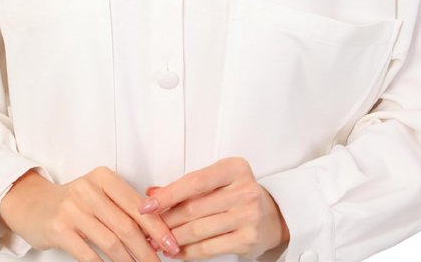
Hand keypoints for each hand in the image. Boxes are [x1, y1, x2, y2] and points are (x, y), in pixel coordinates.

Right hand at [0, 166, 180, 260]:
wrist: (31, 204)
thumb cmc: (72, 201)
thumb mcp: (98, 194)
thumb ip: (122, 207)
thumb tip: (155, 233)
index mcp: (104, 177)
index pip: (138, 205)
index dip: (158, 228)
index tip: (172, 245)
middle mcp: (89, 189)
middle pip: (127, 225)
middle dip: (148, 250)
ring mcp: (73, 208)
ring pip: (111, 242)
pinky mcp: (59, 229)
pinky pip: (89, 254)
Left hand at [137, 157, 289, 260]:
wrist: (272, 216)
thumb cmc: (238, 194)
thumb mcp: (218, 181)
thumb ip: (188, 186)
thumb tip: (152, 193)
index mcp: (235, 168)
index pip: (194, 181)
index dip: (168, 194)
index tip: (147, 205)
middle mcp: (244, 190)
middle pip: (194, 208)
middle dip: (166, 220)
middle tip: (148, 228)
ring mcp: (248, 215)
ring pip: (198, 230)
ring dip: (173, 238)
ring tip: (158, 241)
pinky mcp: (248, 239)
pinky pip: (209, 248)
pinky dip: (188, 252)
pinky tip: (176, 251)